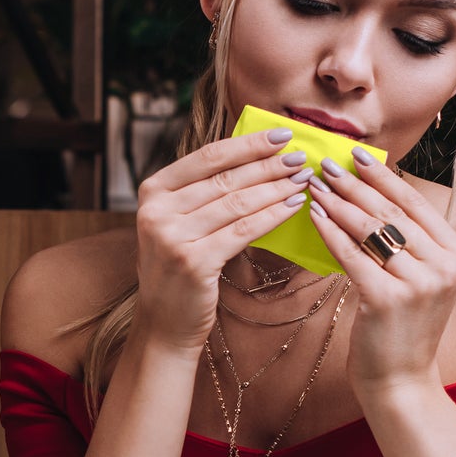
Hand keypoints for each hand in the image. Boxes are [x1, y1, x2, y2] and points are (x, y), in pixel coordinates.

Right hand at [132, 127, 313, 354]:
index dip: (247, 144)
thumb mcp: (177, 222)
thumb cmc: (178, 266)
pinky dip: (273, 215)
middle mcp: (157, 210)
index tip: (281, 135)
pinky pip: (243, 231)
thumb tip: (254, 157)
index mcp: (152, 191)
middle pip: (225, 178)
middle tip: (300, 158)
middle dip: (268, 165)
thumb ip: (202, 191)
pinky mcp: (193, 261)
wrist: (164, 321)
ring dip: (276, 188)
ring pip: (237, 203)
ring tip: (303, 180)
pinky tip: (294, 206)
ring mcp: (172, 236)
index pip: (207, 157)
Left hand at [306, 146, 455, 396]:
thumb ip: (408, 241)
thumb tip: (372, 192)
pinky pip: (351, 255)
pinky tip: (313, 214)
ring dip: (338, 202)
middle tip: (325, 164)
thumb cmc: (401, 326)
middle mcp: (445, 265)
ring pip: (370, 229)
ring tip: (314, 184)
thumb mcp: (418, 279)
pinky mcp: (387, 299)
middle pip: (390, 211)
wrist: (402, 382)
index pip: (415, 202)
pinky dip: (330, 230)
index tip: (355, 154)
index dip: (383, 175)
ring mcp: (418, 283)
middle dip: (354, 184)